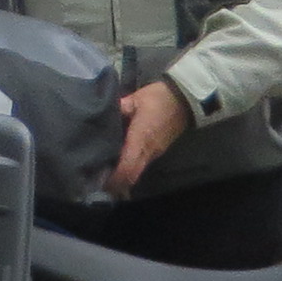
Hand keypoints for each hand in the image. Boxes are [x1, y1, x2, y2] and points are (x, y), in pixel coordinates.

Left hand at [108, 81, 190, 195]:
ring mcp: (155, 153)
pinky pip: (141, 165)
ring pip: (136, 172)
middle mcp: (149, 151)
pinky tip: (116, 161)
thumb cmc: (159, 98)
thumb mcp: (135, 99)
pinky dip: (129, 168)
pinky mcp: (157, 151)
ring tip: (103, 171)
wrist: (185, 99)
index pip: (128, 167)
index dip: (114, 178)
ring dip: (122, 176)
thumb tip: (99, 116)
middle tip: (96, 180)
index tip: (98, 181)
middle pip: (131, 176)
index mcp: (141, 138)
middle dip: (115, 182)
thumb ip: (117, 109)